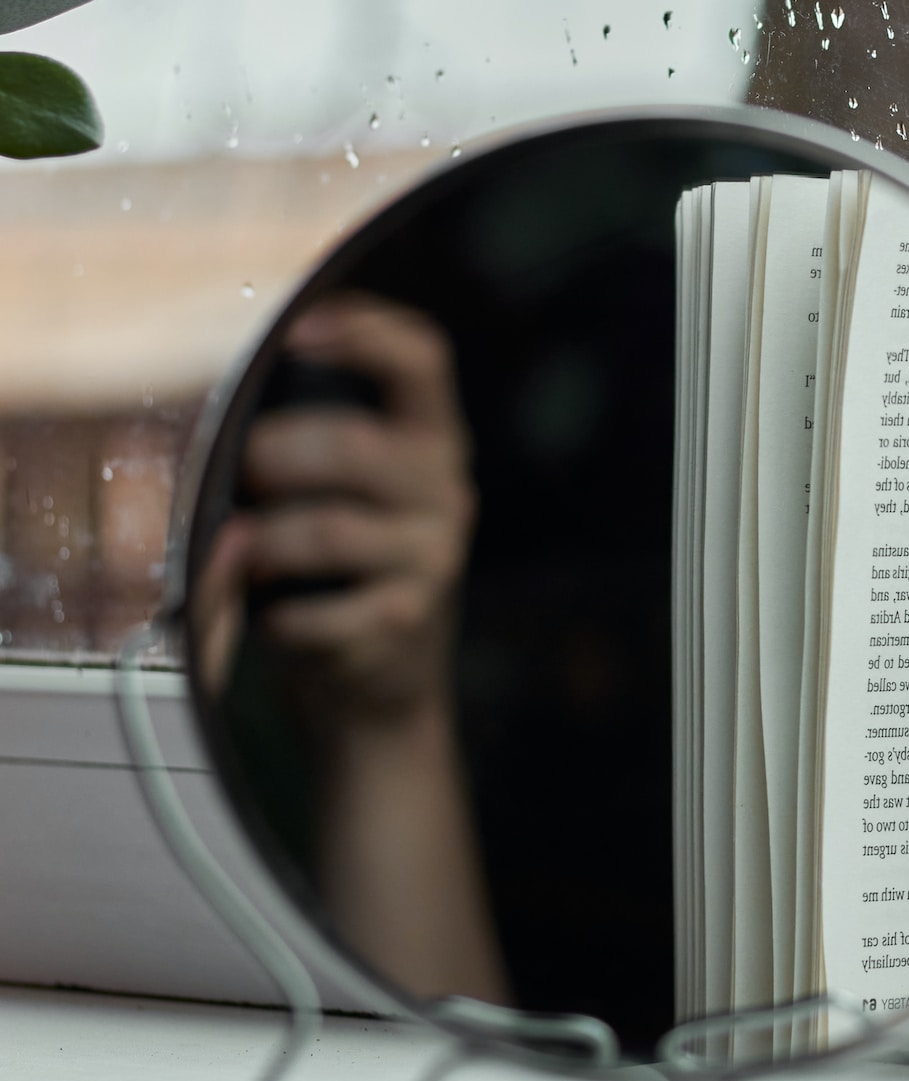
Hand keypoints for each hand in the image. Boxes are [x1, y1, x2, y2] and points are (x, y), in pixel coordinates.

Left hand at [240, 293, 474, 722]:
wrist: (382, 678)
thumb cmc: (342, 566)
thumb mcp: (343, 491)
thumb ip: (308, 438)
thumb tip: (217, 410)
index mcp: (430, 440)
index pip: (422, 361)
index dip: (365, 332)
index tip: (298, 328)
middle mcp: (444, 491)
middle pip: (354, 445)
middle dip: (273, 455)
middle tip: (240, 475)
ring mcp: (433, 557)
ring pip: (326, 530)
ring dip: (264, 543)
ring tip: (247, 553)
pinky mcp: (406, 619)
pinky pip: (318, 608)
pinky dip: (279, 616)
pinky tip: (276, 617)